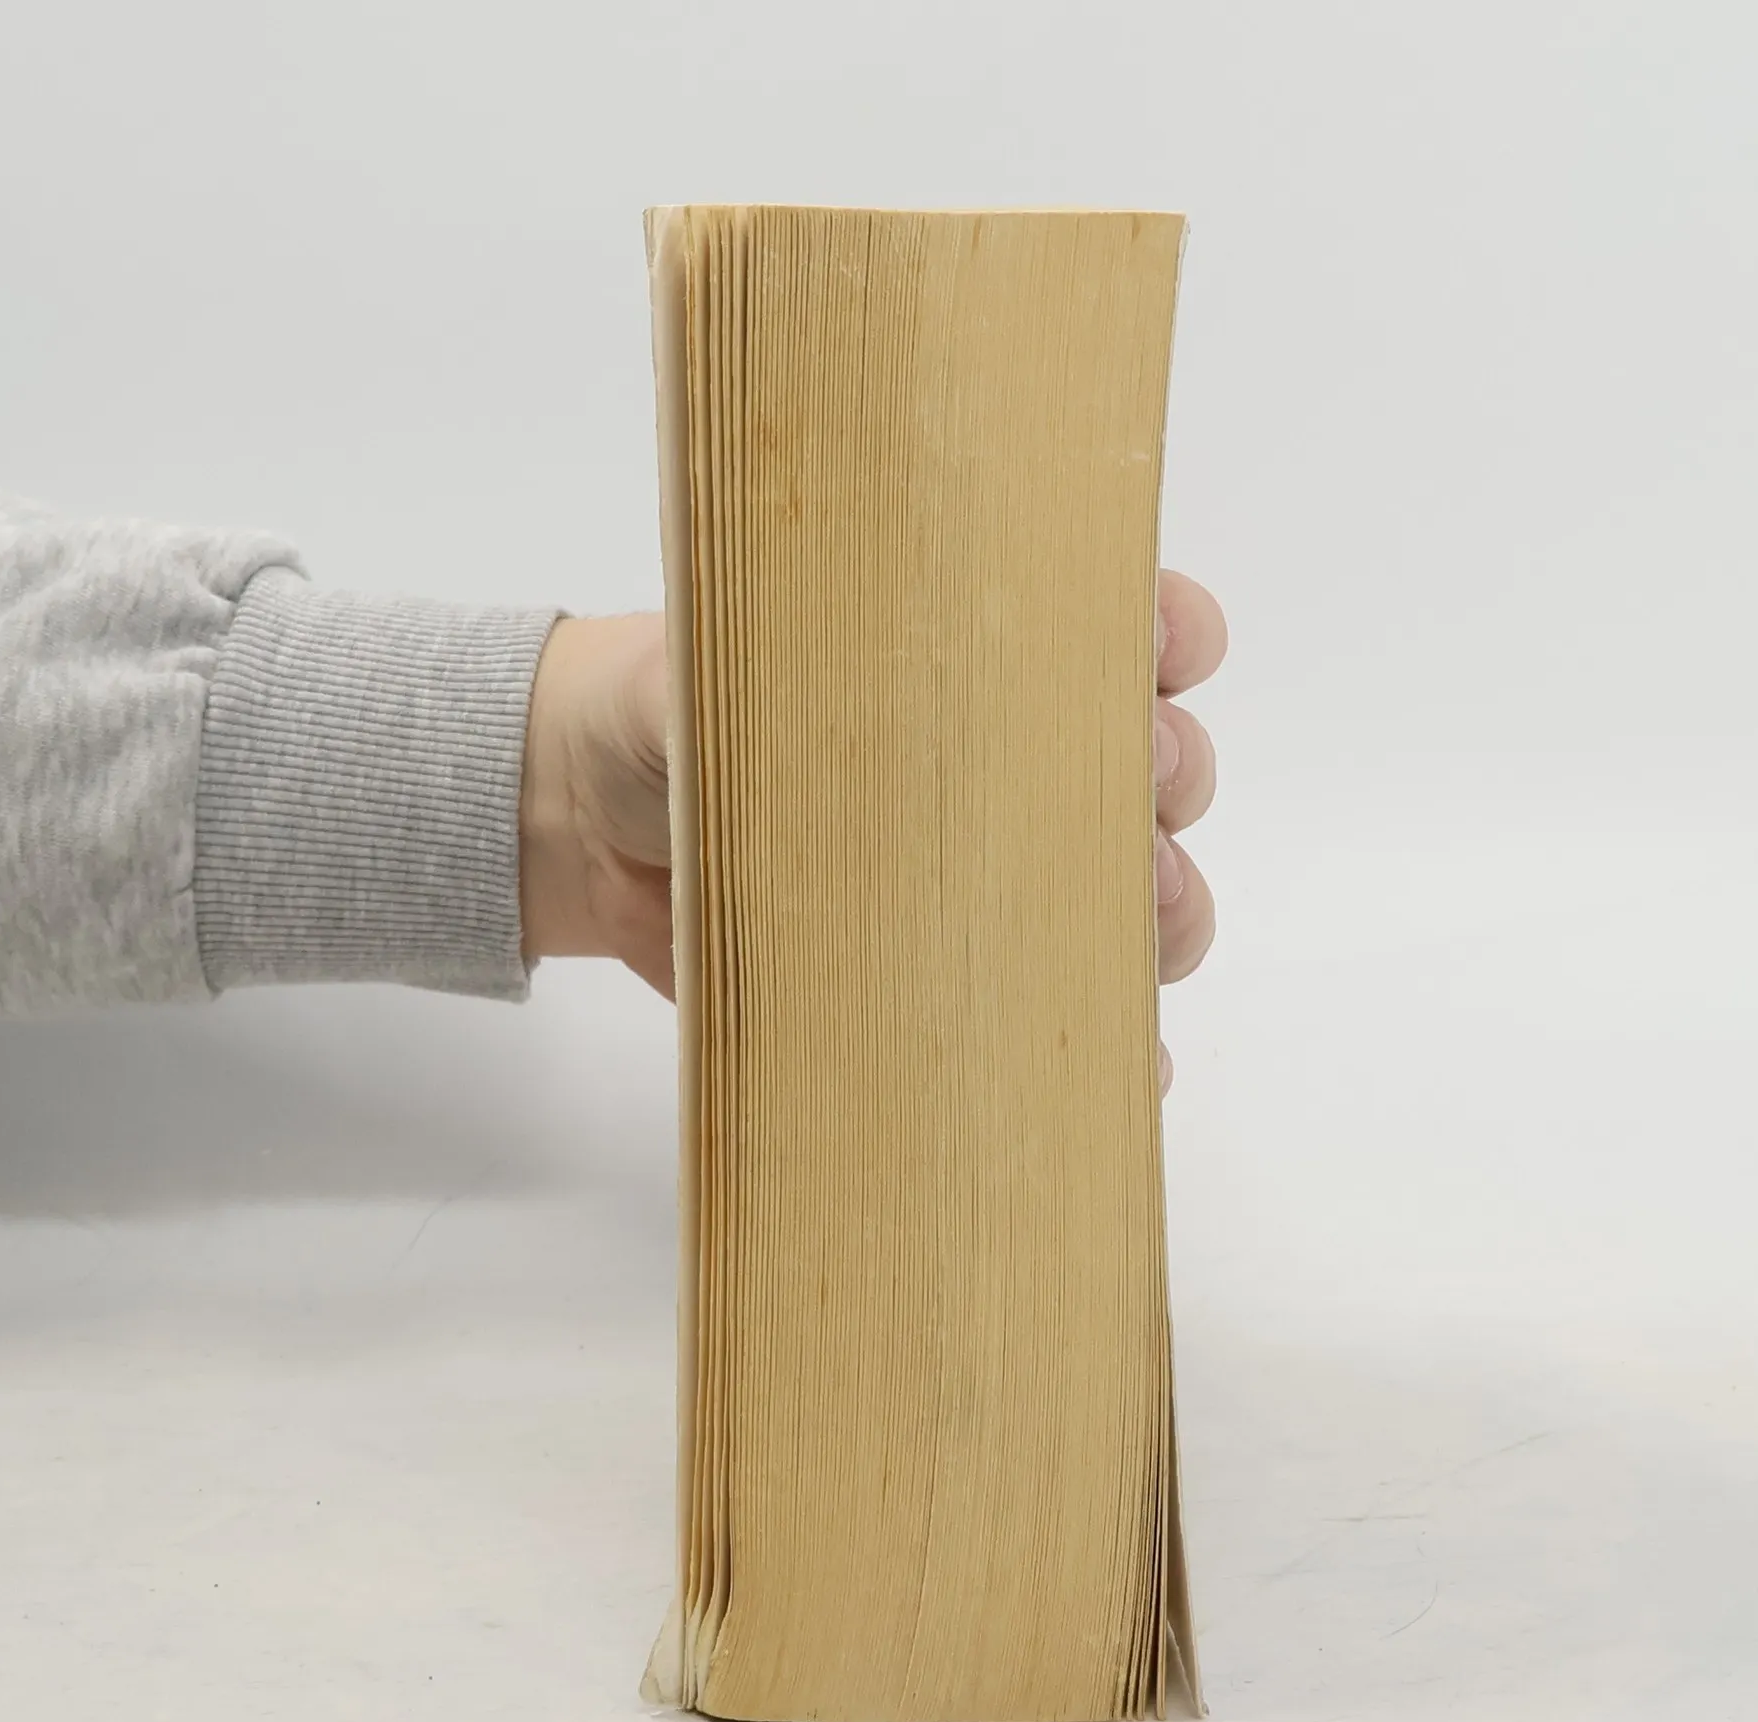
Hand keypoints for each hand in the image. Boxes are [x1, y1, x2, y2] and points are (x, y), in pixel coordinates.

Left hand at [520, 571, 1225, 1076]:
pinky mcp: (960, 966)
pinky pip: (1067, 1005)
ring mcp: (996, 869)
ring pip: (1139, 891)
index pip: (1118, 623)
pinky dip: (1117, 1039)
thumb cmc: (666, 712)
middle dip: (1168, 781)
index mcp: (977, 650)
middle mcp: (1015, 755)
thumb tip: (853, 734)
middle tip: (1131, 798)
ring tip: (1132, 942)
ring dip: (1160, 914)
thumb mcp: (712, 668)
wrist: (589, 821)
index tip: (1163, 658)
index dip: (1166, 637)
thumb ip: (780, 681)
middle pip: (1158, 765)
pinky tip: (1129, 1062)